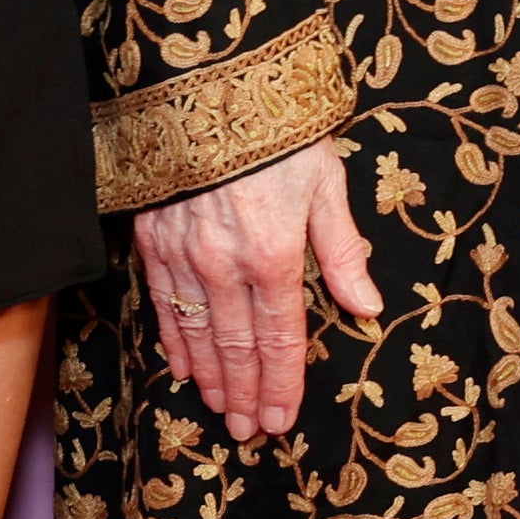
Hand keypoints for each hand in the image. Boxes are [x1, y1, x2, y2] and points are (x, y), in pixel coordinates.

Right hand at [133, 138, 381, 441]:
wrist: (208, 86)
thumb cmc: (278, 132)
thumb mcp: (327, 183)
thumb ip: (343, 251)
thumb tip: (367, 306)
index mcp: (275, 255)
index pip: (281, 338)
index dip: (283, 384)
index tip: (282, 419)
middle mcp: (225, 266)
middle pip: (238, 347)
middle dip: (246, 394)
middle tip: (249, 432)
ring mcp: (184, 257)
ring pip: (198, 334)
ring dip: (211, 377)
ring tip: (220, 410)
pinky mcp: (152, 242)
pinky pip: (162, 305)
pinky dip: (174, 341)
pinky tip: (182, 367)